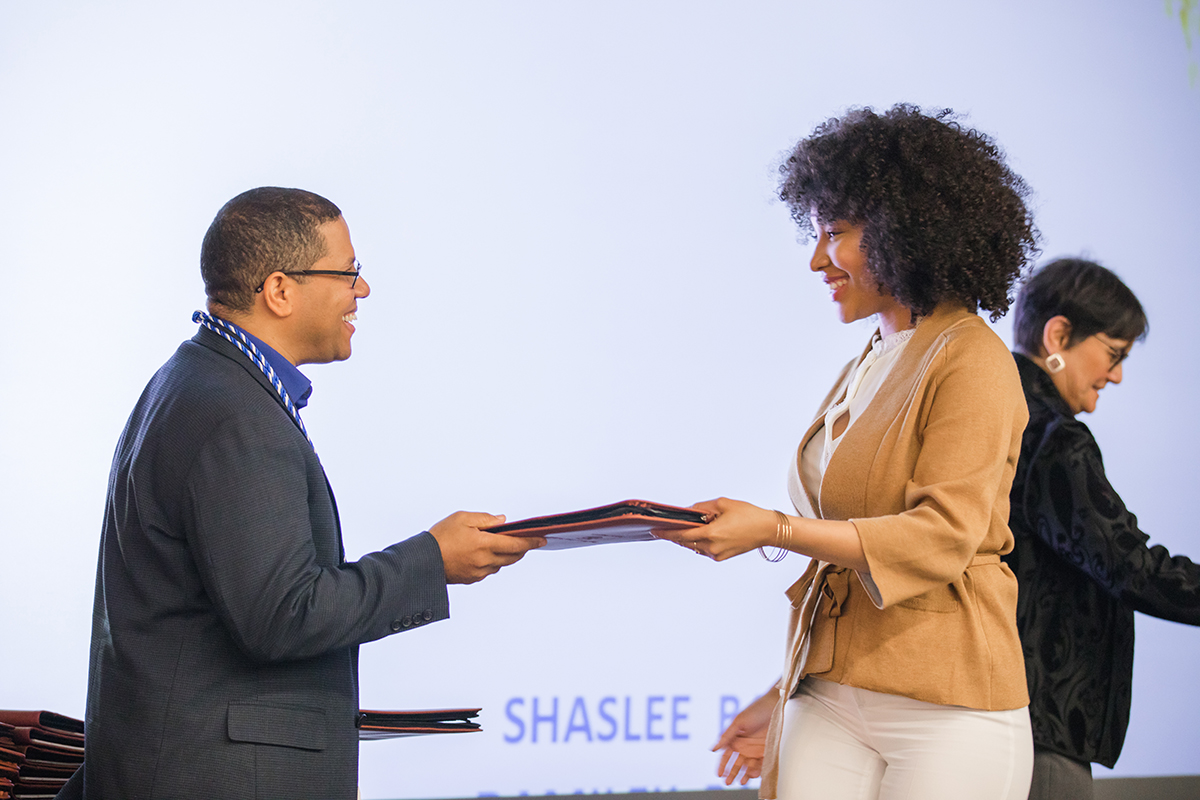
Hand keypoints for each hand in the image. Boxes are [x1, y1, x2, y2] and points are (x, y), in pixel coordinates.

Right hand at [428, 511, 544, 584]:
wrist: (423, 561)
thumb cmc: (440, 537)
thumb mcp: (462, 518)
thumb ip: (485, 519)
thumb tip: (502, 521)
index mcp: (485, 545)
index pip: (516, 544)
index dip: (531, 541)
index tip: (542, 539)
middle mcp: (485, 561)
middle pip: (512, 556)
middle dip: (522, 548)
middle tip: (528, 541)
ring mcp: (479, 572)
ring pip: (501, 564)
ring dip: (508, 555)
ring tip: (507, 545)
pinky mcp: (472, 579)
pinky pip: (489, 570)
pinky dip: (493, 562)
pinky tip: (488, 554)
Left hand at [656, 497, 774, 560]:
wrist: (767, 530)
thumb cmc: (748, 514)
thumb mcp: (722, 504)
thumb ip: (702, 508)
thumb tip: (688, 512)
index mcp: (711, 534)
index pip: (681, 536)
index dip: (666, 533)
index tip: (655, 530)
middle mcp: (712, 547)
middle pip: (686, 542)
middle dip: (677, 534)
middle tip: (667, 525)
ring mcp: (717, 554)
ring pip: (694, 546)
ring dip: (688, 538)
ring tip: (686, 526)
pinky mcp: (721, 557)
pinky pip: (704, 549)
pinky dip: (700, 541)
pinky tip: (702, 532)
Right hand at [713, 690, 775, 785]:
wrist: (777, 705)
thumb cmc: (755, 710)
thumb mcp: (738, 722)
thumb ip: (726, 736)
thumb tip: (713, 749)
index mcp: (735, 738)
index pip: (726, 755)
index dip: (722, 765)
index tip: (719, 774)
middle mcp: (745, 745)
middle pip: (736, 763)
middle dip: (731, 773)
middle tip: (728, 783)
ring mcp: (756, 748)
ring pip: (748, 765)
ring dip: (744, 774)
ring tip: (742, 781)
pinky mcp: (768, 750)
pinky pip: (761, 763)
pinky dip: (758, 770)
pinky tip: (754, 775)